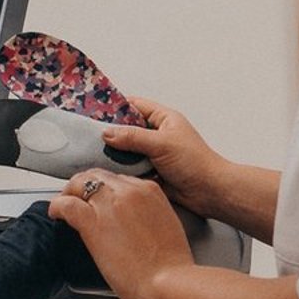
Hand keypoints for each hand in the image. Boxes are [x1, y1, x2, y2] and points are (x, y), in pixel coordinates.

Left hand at [48, 168, 193, 298]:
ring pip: (80, 184)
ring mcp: (110, 204)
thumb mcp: (166, 229)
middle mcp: (130, 191)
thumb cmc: (170, 267)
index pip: (120, 180)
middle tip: (78, 200)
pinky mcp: (93, 221)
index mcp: (150, 192)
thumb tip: (134, 225)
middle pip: (99, 176)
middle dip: (85, 186)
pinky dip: (57, 207)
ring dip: (70, 193)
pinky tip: (56, 214)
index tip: (101, 200)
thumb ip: (149, 219)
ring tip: (64, 206)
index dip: (105, 190)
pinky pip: (66, 204)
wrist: (168, 283)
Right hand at [92, 99, 222, 218]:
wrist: (209, 192)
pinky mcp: (150, 172)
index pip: (135, 105)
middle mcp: (158, 134)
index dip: (116, 106)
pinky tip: (106, 171)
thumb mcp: (162, 144)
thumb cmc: (195, 163)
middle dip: (111, 132)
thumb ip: (133, 137)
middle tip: (89, 135)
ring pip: (127, 150)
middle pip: (128, 128)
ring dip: (114, 153)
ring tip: (93, 153)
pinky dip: (120, 170)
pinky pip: (130, 168)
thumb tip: (108, 133)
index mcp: (164, 119)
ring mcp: (153, 154)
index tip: (95, 110)